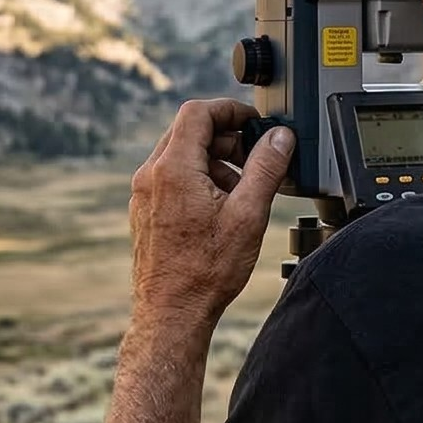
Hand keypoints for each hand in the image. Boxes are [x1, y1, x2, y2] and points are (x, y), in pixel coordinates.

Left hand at [127, 100, 292, 336]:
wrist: (172, 313)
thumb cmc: (205, 272)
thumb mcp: (249, 214)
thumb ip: (266, 168)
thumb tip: (279, 138)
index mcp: (173, 169)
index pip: (198, 112)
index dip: (230, 110)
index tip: (252, 121)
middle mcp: (150, 177)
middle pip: (188, 132)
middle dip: (225, 137)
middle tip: (254, 155)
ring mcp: (143, 195)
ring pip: (180, 156)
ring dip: (214, 160)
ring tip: (242, 189)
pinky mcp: (145, 212)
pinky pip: (171, 179)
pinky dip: (198, 179)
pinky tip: (221, 208)